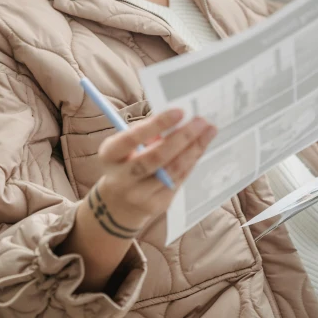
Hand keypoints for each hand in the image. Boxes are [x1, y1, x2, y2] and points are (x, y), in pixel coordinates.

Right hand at [96, 109, 216, 229]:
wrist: (116, 205)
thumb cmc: (124, 164)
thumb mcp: (124, 147)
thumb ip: (146, 134)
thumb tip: (177, 120)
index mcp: (109, 155)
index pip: (133, 138)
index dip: (157, 124)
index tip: (179, 111)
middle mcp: (121, 178)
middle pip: (156, 157)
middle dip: (182, 137)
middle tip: (201, 121)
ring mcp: (139, 195)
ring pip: (172, 170)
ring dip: (193, 149)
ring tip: (208, 131)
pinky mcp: (155, 206)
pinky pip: (178, 180)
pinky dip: (191, 161)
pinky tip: (199, 148)